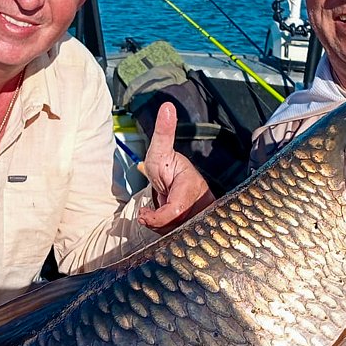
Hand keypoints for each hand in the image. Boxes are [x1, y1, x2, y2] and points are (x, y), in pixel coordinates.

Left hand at [137, 102, 215, 233]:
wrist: (176, 183)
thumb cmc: (166, 165)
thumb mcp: (161, 149)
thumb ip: (164, 132)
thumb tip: (167, 106)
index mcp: (192, 186)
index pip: (177, 208)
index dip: (159, 216)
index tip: (143, 215)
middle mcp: (201, 204)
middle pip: (174, 226)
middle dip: (157, 224)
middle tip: (146, 216)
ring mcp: (200, 217)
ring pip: (175, 234)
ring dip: (160, 229)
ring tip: (154, 214)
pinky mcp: (197, 229)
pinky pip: (178, 238)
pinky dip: (165, 234)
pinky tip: (161, 224)